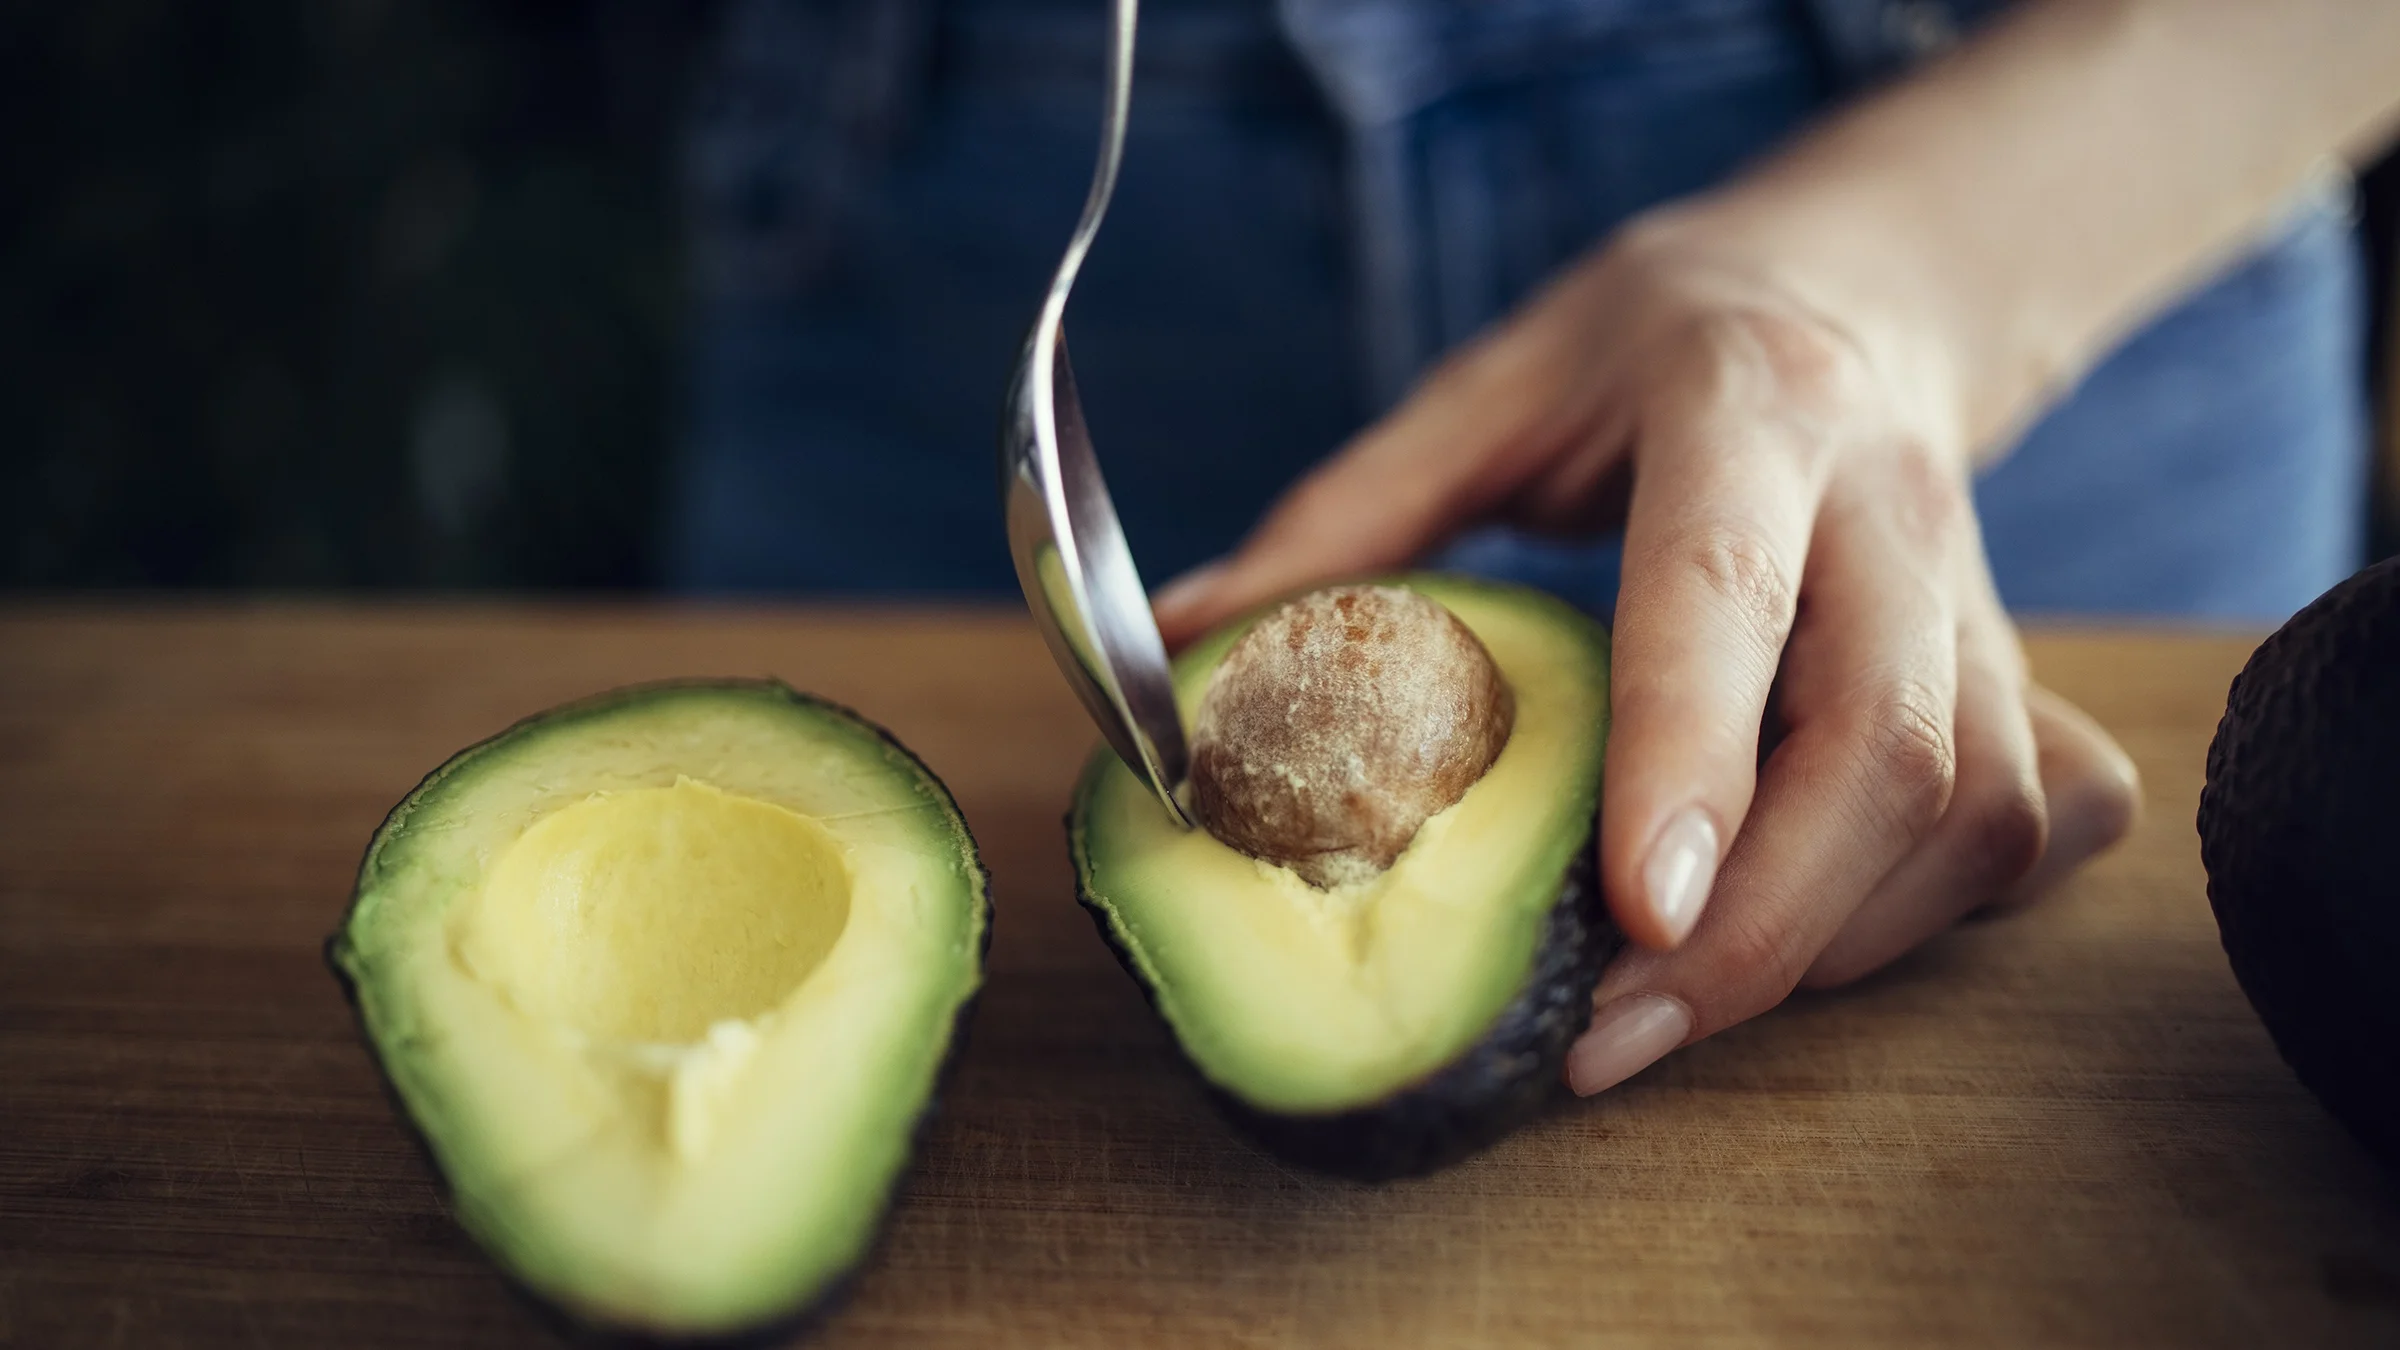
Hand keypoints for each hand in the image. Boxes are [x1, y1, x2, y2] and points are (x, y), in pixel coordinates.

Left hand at [1152, 205, 2140, 1096]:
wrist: (1855, 286)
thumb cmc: (1649, 346)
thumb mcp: (1491, 388)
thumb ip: (1346, 519)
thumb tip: (1183, 647)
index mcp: (1741, 409)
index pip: (1727, 592)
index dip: (1692, 756)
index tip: (1638, 912)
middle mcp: (1886, 503)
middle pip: (1888, 746)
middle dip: (1763, 927)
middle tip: (1614, 1037)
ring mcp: (1977, 590)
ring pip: (1975, 807)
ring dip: (1833, 944)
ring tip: (1675, 1006)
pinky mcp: (2023, 663)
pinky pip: (2036, 821)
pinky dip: (1938, 912)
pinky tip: (1828, 927)